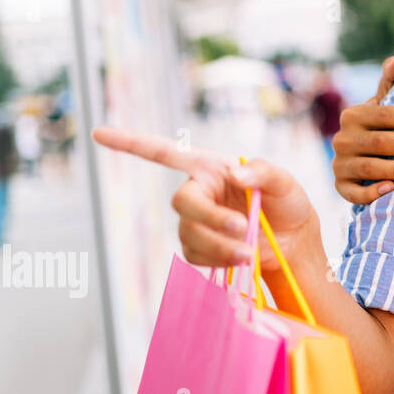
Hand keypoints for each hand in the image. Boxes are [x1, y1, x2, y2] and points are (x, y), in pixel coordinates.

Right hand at [90, 127, 318, 275]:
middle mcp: (199, 192)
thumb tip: (237, 175)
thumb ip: (264, 172)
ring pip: (189, 233)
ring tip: (251, 249)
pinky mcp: (200, 249)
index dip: (132, 143)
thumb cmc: (288, 204)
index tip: (99, 134)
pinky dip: (219, 259)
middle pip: (183, 202)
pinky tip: (241, 258)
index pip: (167, 153)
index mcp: (212, 168)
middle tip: (244, 227)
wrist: (295, 243)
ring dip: (221, 244)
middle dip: (210, 218)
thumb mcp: (285, 182)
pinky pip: (195, 256)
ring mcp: (196, 222)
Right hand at [331, 51, 393, 205]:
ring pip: (371, 167)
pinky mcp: (341, 186)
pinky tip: (392, 189)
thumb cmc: (382, 128)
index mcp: (354, 115)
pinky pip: (353, 192)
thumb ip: (392, 81)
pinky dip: (372, 192)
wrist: (362, 160)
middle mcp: (343, 138)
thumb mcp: (384, 105)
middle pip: (382, 142)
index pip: (385, 114)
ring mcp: (340, 164)